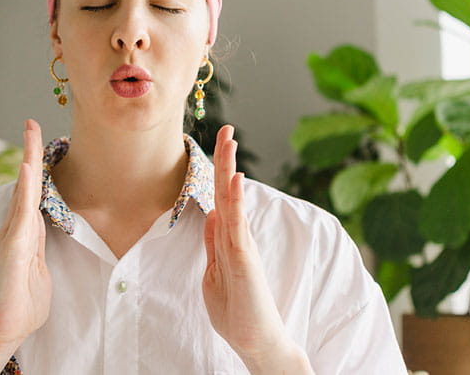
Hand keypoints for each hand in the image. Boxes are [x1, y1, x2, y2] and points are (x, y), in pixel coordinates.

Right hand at [0, 119, 51, 372]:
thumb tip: (49, 253)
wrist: (1, 333)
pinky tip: (29, 166)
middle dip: (30, 153)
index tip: (42, 143)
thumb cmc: (20, 308)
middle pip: (26, 184)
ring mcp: (12, 236)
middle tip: (32, 123)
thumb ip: (43, 259)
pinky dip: (26, 187)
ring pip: (23, 190)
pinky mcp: (12, 246)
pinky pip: (21, 210)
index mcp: (25, 235)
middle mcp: (16, 230)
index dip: (38, 169)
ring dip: (28, 160)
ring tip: (31, 131)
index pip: (34, 195)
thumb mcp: (41, 276)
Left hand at [202, 125, 312, 373]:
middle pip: (228, 192)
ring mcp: (243, 247)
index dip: (219, 171)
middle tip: (227, 128)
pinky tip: (235, 179)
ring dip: (230, 170)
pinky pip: (238, 225)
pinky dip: (236, 201)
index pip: (221, 199)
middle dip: (226, 159)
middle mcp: (238, 238)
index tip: (219, 144)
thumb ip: (215, 244)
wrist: (256, 342)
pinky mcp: (246, 260)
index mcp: (229, 240)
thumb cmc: (238, 311)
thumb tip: (212, 215)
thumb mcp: (215, 273)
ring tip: (231, 140)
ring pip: (234, 202)